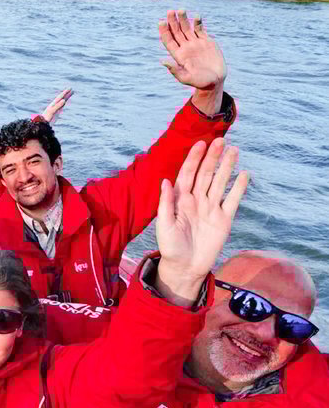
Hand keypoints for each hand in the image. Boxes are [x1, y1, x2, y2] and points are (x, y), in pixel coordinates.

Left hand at [41, 88, 72, 123]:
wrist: (43, 123)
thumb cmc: (46, 117)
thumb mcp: (52, 111)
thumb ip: (57, 106)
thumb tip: (64, 100)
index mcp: (54, 103)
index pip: (60, 96)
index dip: (65, 92)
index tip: (70, 88)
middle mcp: (55, 104)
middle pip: (62, 97)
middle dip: (66, 93)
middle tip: (71, 88)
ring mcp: (56, 108)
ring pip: (62, 101)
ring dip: (66, 97)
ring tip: (70, 93)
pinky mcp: (57, 111)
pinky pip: (61, 105)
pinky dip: (64, 102)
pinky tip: (65, 101)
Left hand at [154, 139, 247, 304]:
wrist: (185, 267)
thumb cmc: (170, 247)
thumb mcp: (164, 225)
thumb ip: (165, 204)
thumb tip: (165, 181)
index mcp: (180, 200)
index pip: (188, 174)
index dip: (194, 159)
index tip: (200, 144)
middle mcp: (196, 201)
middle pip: (206, 174)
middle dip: (212, 158)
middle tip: (221, 140)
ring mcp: (211, 209)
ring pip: (220, 183)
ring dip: (227, 167)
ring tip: (234, 150)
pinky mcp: (224, 220)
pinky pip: (232, 200)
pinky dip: (238, 188)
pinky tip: (244, 174)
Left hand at [158, 10, 223, 90]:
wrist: (215, 81)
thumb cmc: (199, 82)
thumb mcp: (185, 78)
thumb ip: (175, 70)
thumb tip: (162, 61)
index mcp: (178, 55)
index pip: (169, 40)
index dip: (164, 31)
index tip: (161, 22)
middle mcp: (185, 47)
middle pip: (176, 32)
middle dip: (172, 22)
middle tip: (169, 11)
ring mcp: (195, 43)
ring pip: (187, 29)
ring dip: (183, 19)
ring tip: (180, 10)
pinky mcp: (207, 42)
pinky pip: (201, 30)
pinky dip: (198, 23)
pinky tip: (196, 16)